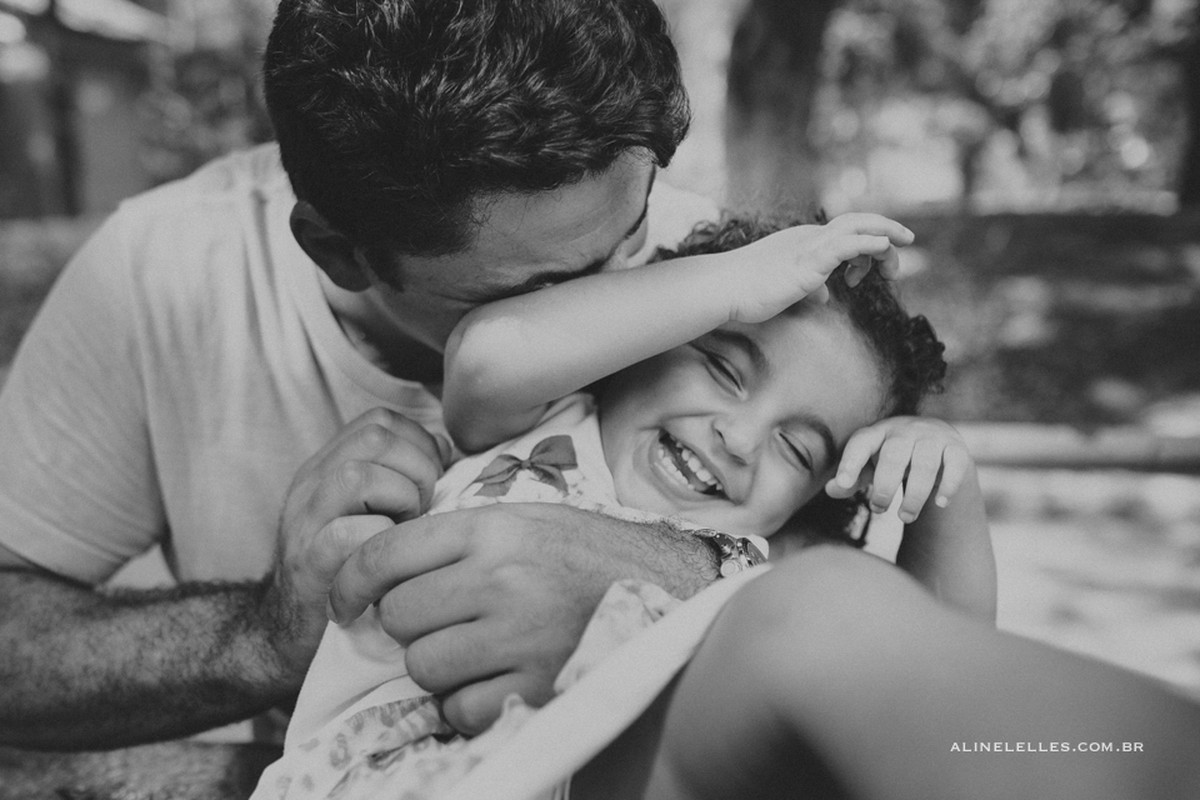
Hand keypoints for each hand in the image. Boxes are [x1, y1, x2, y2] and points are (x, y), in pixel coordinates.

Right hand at [260, 408, 450, 683]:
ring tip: (406, 530)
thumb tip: (447, 452)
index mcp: (328, 466)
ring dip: (401, 501)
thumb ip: (401, 478)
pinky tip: (390, 560)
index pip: (380, 421)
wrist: (288, 635)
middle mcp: (311, 484)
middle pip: (374, 436)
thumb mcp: (371, 513)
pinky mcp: (308, 564)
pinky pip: (351, 534)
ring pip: (359, 476)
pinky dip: (383, 542)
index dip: (419, 443)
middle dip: (418, 468)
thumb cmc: (351, 573)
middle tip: (423, 509)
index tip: (432, 481)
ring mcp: (305, 521)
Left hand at [327, 503, 706, 734]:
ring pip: (423, 666)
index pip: (386, 553)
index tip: (345, 601)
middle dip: (409, 626)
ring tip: (474, 650)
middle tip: (441, 622)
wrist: (666, 586)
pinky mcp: (538, 684)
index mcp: (491, 528)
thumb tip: (381, 569)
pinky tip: (496, 679)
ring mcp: (520, 634)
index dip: (350, 582)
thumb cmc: (586, 551)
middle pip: (399, 616)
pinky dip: (467, 703)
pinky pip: (460, 709)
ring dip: (438, 666)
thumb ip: (457, 537)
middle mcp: (500, 577)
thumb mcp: (524, 518)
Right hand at [726, 212, 913, 323]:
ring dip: (886, 238)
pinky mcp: (809, 261)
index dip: (866, 251)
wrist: (724, 289)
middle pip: (859, 224)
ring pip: (858, 229)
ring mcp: (810, 247)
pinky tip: (886, 248)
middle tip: (906, 248)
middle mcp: (810, 238)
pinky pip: (847, 245)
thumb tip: (826, 298)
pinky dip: (870, 244)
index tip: (864, 276)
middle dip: (887, 232)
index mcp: (805, 242)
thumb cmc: (749, 292)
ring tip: (902, 254)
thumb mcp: (787, 291)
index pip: (847, 235)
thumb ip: (810, 290)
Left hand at [825, 416, 971, 524]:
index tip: (842, 483)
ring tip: (905, 517)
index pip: (861, 443)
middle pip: (894, 455)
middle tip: (878, 509)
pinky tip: (940, 504)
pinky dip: (948, 486)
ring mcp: (932, 437)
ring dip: (914, 495)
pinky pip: (954, 465)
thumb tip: (832, 489)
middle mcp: (905, 430)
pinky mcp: (956, 448)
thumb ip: (850, 479)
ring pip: (925, 464)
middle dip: (885, 486)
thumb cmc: (892, 458)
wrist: (936, 442)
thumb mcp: (869, 466)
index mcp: (878, 432)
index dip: (850, 462)